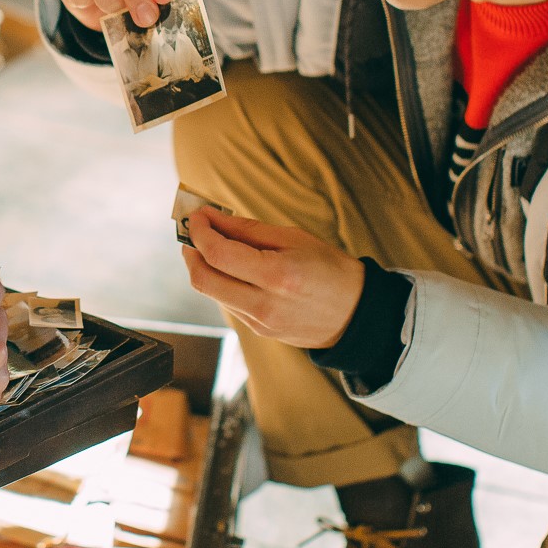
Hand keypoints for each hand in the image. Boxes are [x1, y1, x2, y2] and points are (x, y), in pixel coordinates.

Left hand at [181, 208, 364, 348]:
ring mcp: (260, 322)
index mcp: (277, 276)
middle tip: (194, 233)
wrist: (356, 314)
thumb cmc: (331, 270)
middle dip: (191, 252)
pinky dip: (222, 282)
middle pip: (203, 280)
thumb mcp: (295, 238)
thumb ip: (249, 230)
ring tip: (214, 246)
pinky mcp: (259, 331)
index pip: (218, 254)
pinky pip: (228, 303)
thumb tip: (213, 219)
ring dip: (204, 267)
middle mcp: (264, 304)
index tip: (197, 216)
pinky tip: (233, 268)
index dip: (199, 232)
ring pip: (212, 293)